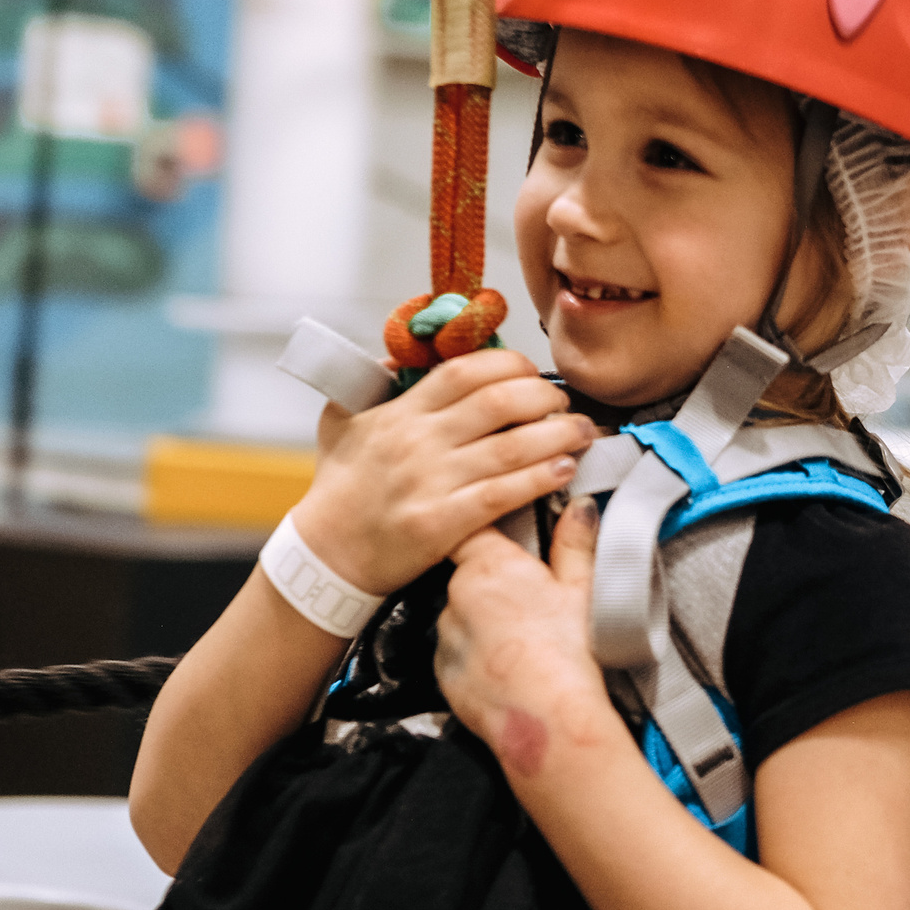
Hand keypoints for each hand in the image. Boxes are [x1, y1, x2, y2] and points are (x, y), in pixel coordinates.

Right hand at [289, 351, 593, 596]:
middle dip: (545, 396)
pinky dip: (540, 478)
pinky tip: (565, 469)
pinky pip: (503, 493)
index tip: (532, 372)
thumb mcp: (341, 420)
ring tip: (583, 432)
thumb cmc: (340, 489)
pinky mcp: (441, 523)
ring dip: (558, 435)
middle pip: (500, 402)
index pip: (467, 371)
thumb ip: (374, 382)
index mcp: (401, 412)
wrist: (326, 555)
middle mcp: (419, 441)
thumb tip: (409, 353)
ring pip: (510, 447)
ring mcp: (431, 482)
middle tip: (564, 402)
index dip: (511, 365)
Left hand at [436, 499, 613, 775]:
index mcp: (489, 565)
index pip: (474, 532)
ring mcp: (446, 637)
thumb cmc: (567, 654)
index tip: (510, 549)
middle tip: (532, 604)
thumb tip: (580, 510)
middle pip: (468, 577)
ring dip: (483, 623)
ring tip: (524, 642)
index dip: (492, 538)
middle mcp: (457, 596)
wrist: (548, 720)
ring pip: (461, 617)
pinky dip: (477, 657)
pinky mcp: (443, 673)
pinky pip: (457, 654)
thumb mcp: (581, 588)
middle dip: (494, 586)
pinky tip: (510, 668)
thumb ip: (574, 542)